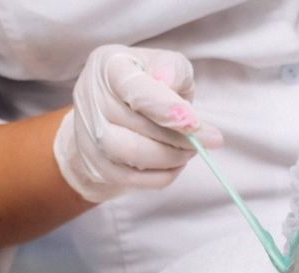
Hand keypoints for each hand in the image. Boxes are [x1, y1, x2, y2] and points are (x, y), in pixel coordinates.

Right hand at [54, 44, 223, 202]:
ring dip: (173, 157)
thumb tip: (168, 81)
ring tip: (191, 149)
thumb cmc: (147, 83)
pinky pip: (135, 180)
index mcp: (109, 66)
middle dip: (181, 137)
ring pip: (135, 156)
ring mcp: (90, 135)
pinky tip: (175, 161)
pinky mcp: (98, 165)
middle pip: (138, 127)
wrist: (113, 111)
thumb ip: (172, 69)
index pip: (135, 90)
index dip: (167, 109)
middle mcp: (91, 99)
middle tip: (208, 139)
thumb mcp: (165, 65)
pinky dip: (164, 174)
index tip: (195, 124)